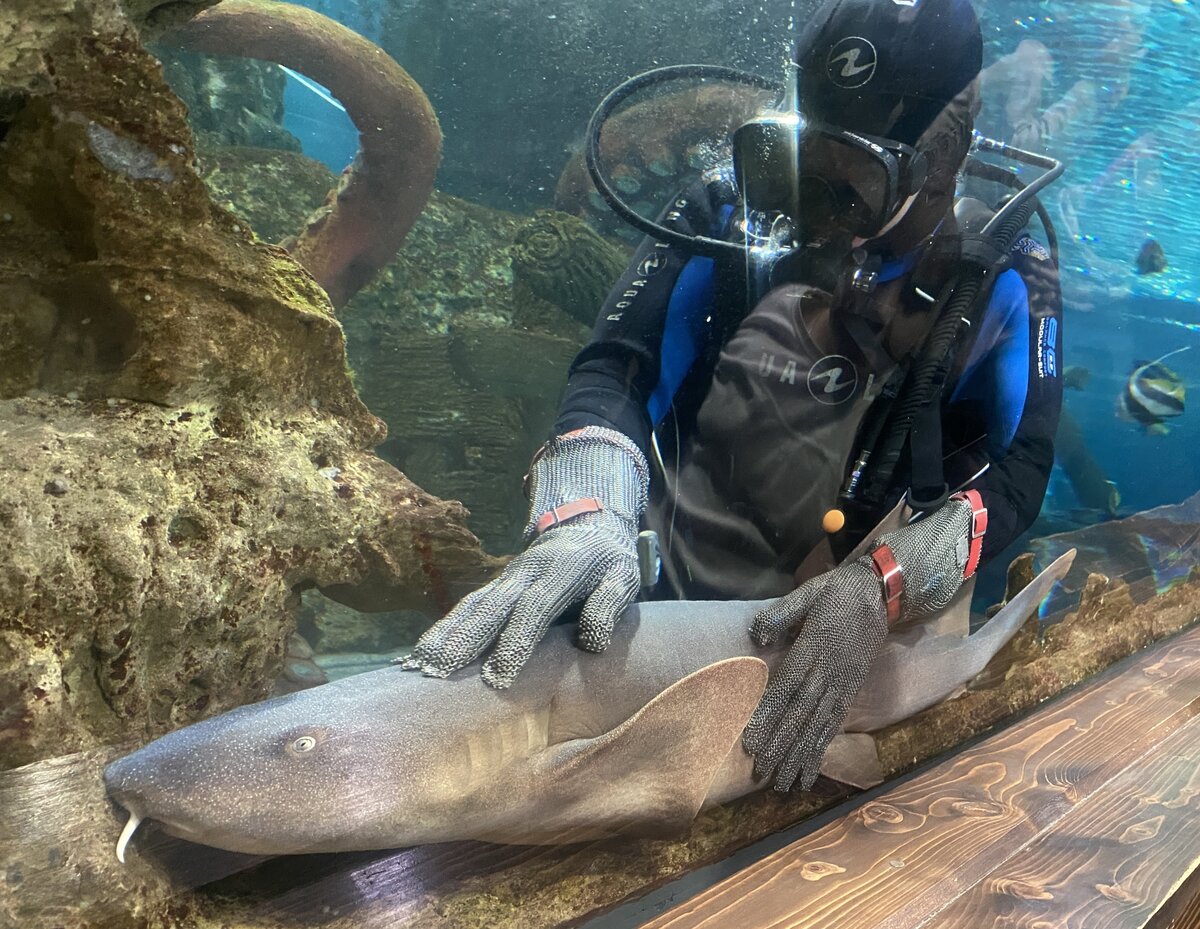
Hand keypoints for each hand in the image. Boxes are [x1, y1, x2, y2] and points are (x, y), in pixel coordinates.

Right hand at [400, 509, 639, 686]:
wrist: (587, 523)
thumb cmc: (610, 562)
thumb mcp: (625, 577)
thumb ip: (610, 604)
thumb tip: (590, 642)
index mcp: (562, 571)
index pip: (535, 609)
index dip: (515, 642)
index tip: (497, 677)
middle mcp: (526, 572)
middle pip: (491, 605)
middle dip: (464, 639)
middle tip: (438, 671)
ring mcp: (507, 577)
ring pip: (473, 604)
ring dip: (445, 634)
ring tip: (419, 664)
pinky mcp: (497, 585)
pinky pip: (468, 606)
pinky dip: (445, 628)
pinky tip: (424, 651)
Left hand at [742, 495, 977, 790]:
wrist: (879, 594)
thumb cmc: (836, 592)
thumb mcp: (807, 593)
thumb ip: (780, 614)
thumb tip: (756, 635)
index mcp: (812, 649)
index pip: (785, 690)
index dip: (768, 719)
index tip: (752, 744)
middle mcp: (827, 672)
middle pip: (800, 716)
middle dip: (781, 748)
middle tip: (764, 776)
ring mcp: (842, 683)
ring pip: (818, 725)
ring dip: (800, 756)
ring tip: (784, 784)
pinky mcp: (851, 688)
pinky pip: (835, 721)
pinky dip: (822, 746)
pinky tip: (810, 767)